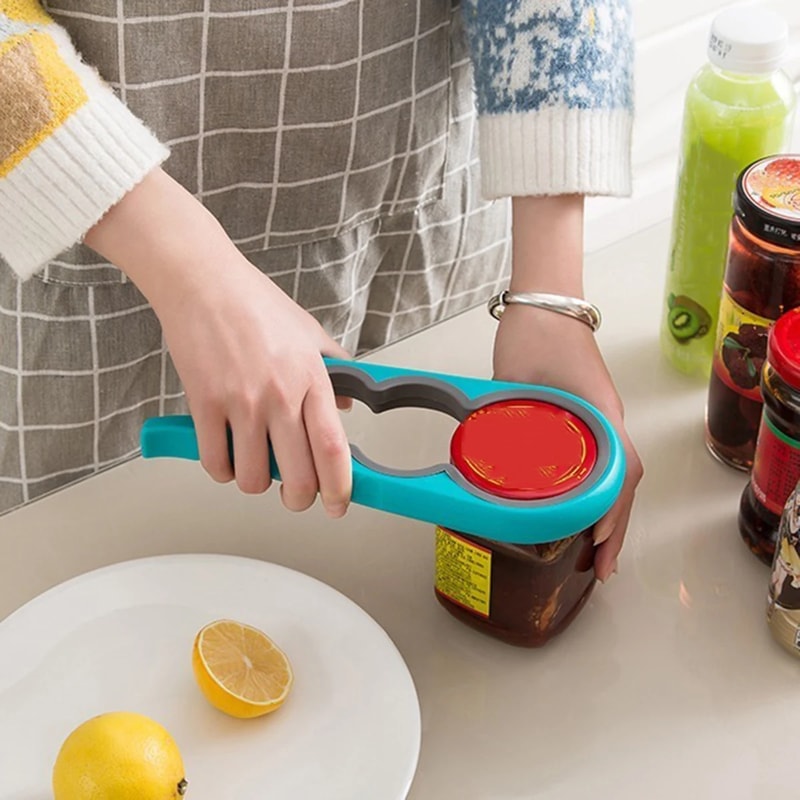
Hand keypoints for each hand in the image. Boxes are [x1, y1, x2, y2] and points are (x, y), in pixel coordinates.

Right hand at [159, 258, 352, 515]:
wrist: (203, 283)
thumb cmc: (254, 303)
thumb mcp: (309, 332)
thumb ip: (334, 370)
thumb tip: (347, 405)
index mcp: (311, 378)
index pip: (333, 448)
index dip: (339, 487)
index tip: (338, 504)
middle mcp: (279, 396)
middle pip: (297, 477)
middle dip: (299, 499)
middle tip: (296, 495)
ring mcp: (240, 404)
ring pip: (252, 479)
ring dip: (256, 482)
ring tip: (255, 464)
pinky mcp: (204, 405)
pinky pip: (214, 463)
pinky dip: (222, 470)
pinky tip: (227, 454)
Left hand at [493, 305, 642, 581]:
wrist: (546, 306)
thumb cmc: (535, 338)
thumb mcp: (515, 381)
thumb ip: (505, 418)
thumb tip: (486, 464)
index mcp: (599, 416)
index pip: (621, 474)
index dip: (613, 515)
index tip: (598, 546)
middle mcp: (607, 423)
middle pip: (625, 484)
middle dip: (615, 529)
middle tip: (599, 570)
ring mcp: (601, 421)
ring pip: (616, 476)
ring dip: (609, 515)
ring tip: (593, 553)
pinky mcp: (587, 418)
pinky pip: (601, 462)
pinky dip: (597, 493)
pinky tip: (582, 510)